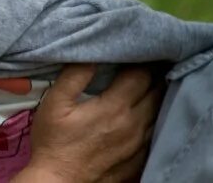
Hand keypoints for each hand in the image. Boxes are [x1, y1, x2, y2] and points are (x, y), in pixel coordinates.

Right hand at [16, 64, 161, 182]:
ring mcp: (139, 145)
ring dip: (155, 96)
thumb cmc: (54, 142)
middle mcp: (134, 124)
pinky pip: (155, 133)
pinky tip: (144, 114)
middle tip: (144, 64)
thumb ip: (75, 74)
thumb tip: (93, 53)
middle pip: (156, 91)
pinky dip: (153, 119)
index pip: (142, 75)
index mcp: (116, 107)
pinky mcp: (138, 160)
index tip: (135, 53)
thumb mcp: (55, 102)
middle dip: (152, 75)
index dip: (141, 60)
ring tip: (147, 85)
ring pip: (159, 112)